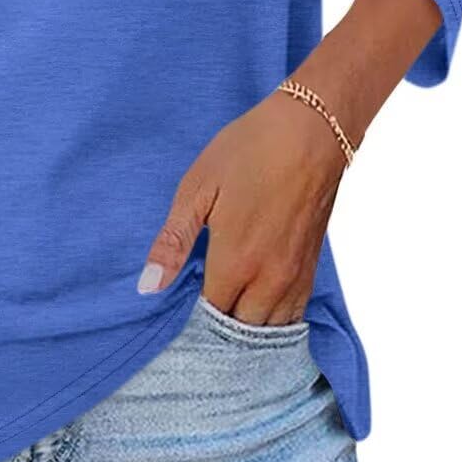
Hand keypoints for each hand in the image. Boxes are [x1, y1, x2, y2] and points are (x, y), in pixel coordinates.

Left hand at [138, 87, 346, 322]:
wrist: (314, 130)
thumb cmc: (251, 150)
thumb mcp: (197, 188)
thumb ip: (173, 243)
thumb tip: (147, 287)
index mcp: (236, 262)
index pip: (210, 318)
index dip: (190, 321)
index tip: (176, 314)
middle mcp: (270, 279)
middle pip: (241, 332)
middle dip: (219, 331)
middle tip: (196, 318)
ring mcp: (296, 276)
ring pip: (271, 329)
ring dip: (248, 329)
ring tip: (225, 316)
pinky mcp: (312, 266)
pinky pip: (294, 314)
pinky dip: (274, 319)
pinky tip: (256, 307)